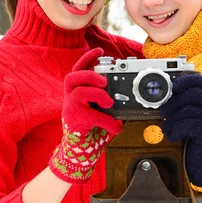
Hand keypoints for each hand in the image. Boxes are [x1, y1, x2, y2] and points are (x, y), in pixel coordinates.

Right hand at [49, 48, 120, 182]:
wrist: (80, 152)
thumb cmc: (91, 130)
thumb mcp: (103, 112)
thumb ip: (112, 103)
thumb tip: (131, 98)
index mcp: (77, 91)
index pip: (78, 69)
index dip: (88, 58)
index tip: (100, 50)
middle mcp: (70, 98)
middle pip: (73, 77)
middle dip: (90, 75)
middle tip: (104, 81)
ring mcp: (70, 109)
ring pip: (79, 92)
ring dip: (97, 94)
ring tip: (109, 102)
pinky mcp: (75, 121)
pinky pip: (92, 116)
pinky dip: (107, 121)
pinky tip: (116, 127)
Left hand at [160, 73, 201, 188]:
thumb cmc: (197, 137)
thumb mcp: (195, 117)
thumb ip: (187, 104)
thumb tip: (166, 95)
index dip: (188, 80)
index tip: (174, 85)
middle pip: (194, 93)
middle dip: (174, 100)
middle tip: (164, 110)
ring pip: (187, 110)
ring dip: (171, 119)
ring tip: (167, 127)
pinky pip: (187, 124)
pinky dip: (175, 129)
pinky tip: (173, 135)